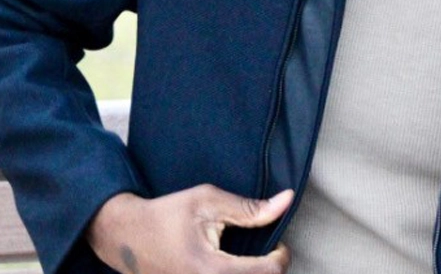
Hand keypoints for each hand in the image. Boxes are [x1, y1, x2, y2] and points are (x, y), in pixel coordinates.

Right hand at [86, 184, 293, 273]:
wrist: (126, 237)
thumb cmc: (167, 214)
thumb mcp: (208, 201)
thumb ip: (249, 208)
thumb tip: (286, 200)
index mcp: (212, 270)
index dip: (281, 257)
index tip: (278, 242)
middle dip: (269, 271)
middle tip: (267, 252)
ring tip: (251, 262)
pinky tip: (233, 268)